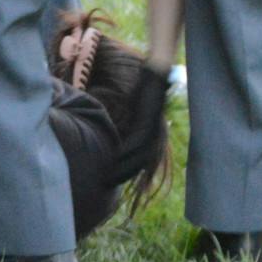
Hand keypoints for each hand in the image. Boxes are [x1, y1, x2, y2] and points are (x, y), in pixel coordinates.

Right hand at [102, 63, 171, 189]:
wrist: (154, 77)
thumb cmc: (143, 93)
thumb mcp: (134, 112)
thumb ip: (128, 124)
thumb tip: (117, 134)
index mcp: (152, 137)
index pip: (140, 162)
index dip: (128, 173)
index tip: (113, 181)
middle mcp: (155, 138)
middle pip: (140, 164)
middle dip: (124, 176)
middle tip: (107, 184)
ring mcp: (152, 131)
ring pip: (138, 157)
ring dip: (123, 168)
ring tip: (108, 177)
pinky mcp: (147, 122)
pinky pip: (136, 142)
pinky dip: (125, 152)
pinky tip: (114, 158)